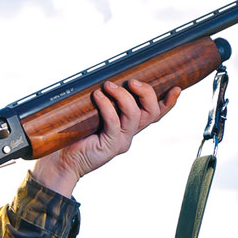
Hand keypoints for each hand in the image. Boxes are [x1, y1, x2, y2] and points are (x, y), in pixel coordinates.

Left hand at [31, 78, 181, 196]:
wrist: (61, 160)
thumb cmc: (75, 134)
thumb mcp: (94, 114)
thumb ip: (106, 101)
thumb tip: (109, 77)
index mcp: (129, 126)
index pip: (156, 114)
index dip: (168, 102)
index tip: (177, 88)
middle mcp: (129, 134)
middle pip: (151, 113)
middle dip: (146, 93)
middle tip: (132, 82)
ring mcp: (120, 141)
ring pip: (135, 115)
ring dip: (123, 96)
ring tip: (108, 86)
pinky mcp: (109, 146)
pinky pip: (113, 122)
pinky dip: (107, 105)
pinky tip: (97, 97)